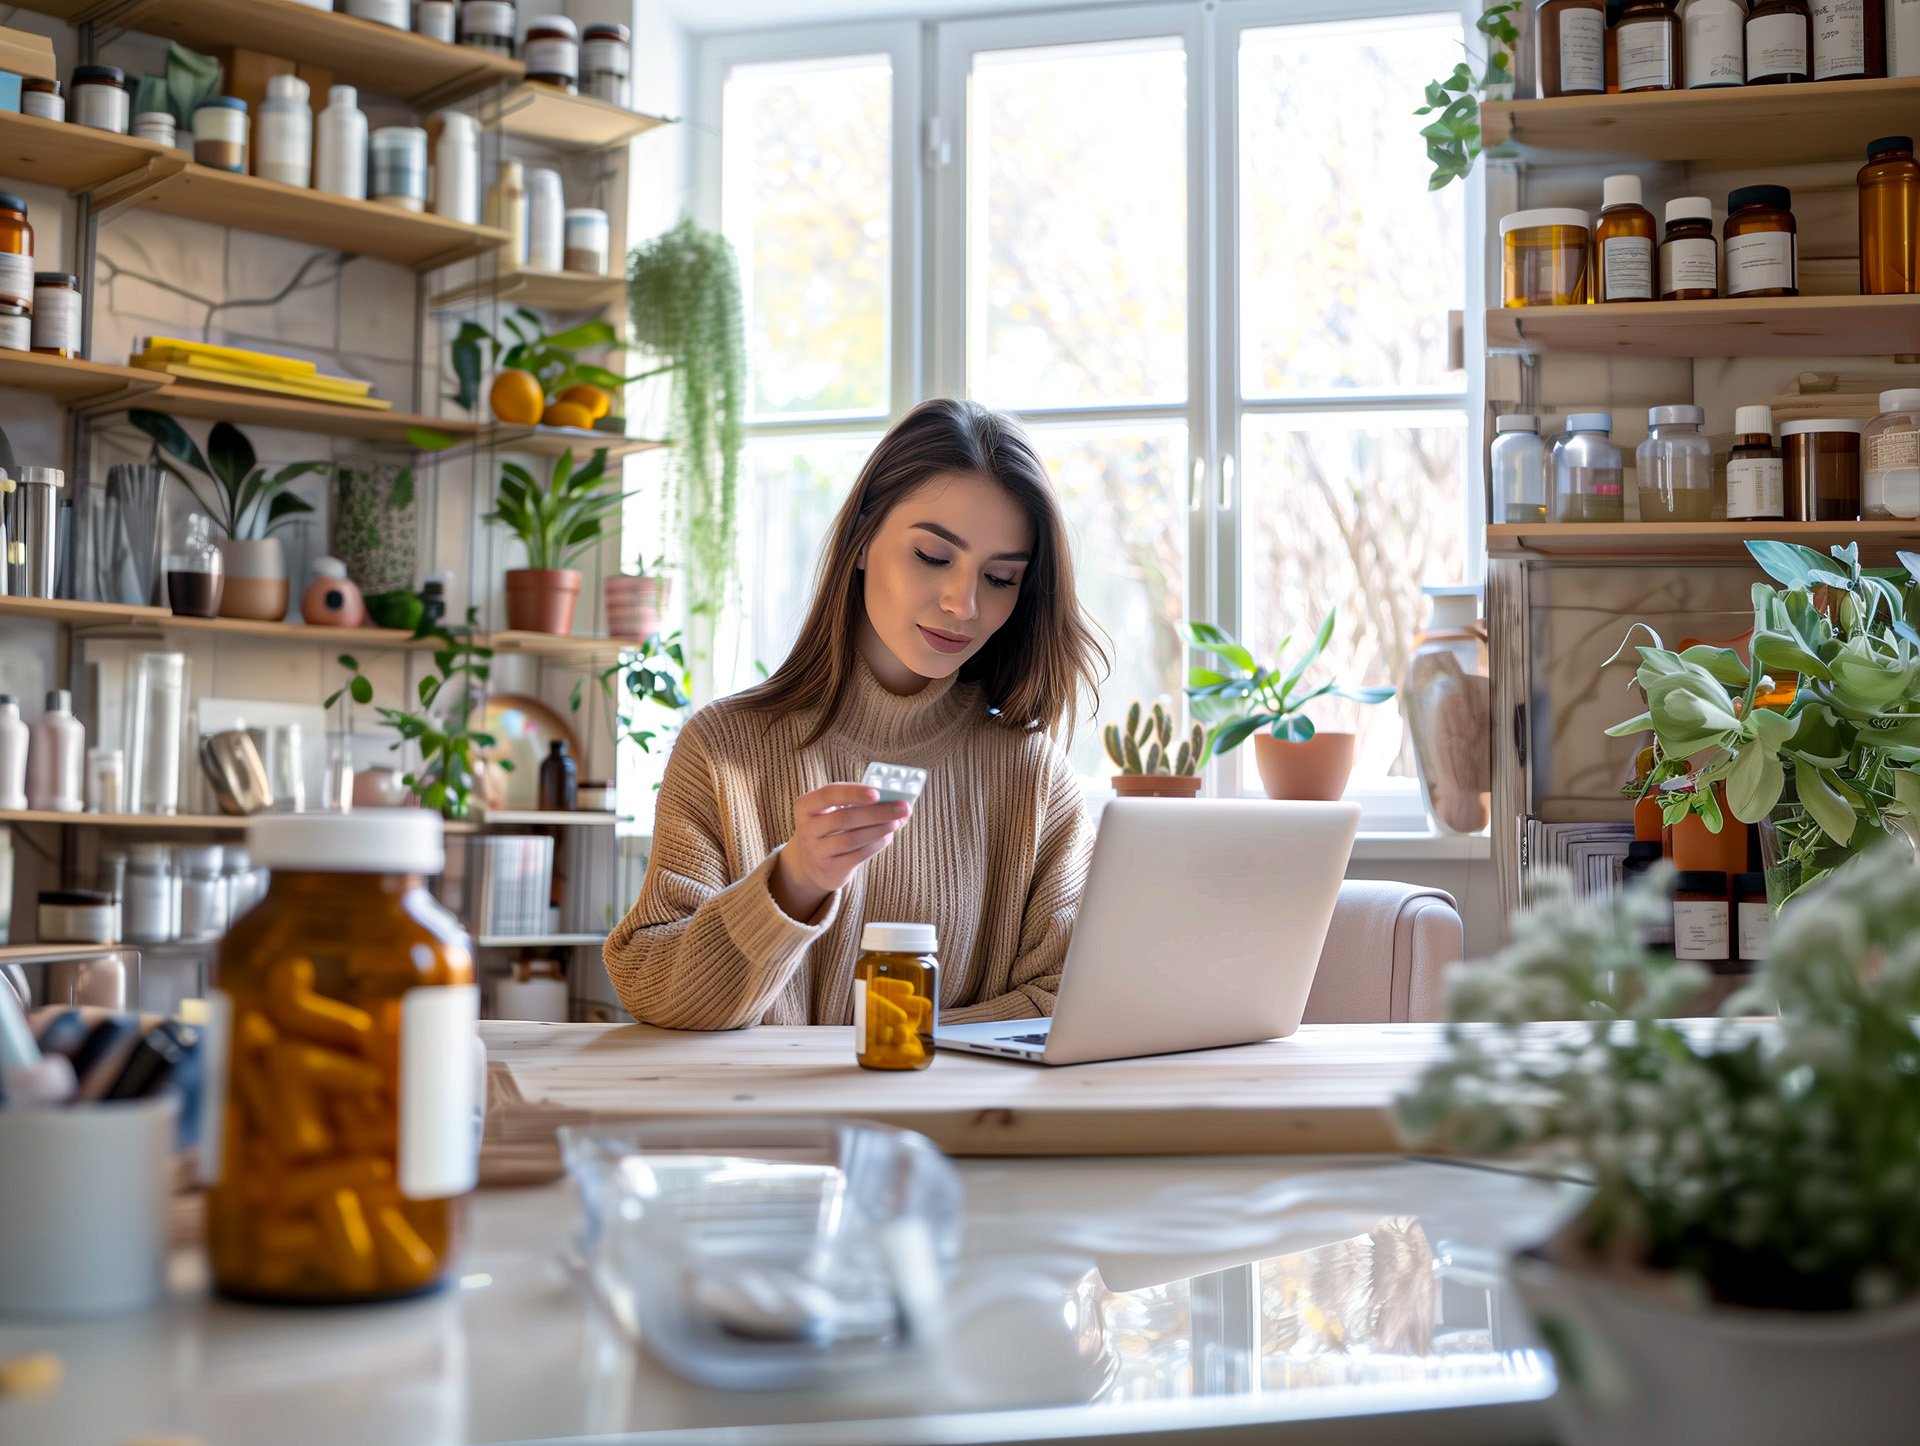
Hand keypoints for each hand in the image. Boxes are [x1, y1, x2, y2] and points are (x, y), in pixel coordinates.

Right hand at [770, 784, 911, 921]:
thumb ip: (860, 804)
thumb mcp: (834, 812)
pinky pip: (857, 855)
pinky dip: (876, 844)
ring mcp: (816, 851)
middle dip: (877, 812)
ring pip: (852, 838)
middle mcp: (806, 829)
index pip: (829, 794)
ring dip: (879, 829)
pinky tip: (888, 836)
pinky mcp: (830, 869)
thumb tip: (897, 802)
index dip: (854, 792)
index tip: (877, 793)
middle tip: (901, 808)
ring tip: (896, 822)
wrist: (812, 863)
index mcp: (805, 807)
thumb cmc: (831, 829)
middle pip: (844, 818)